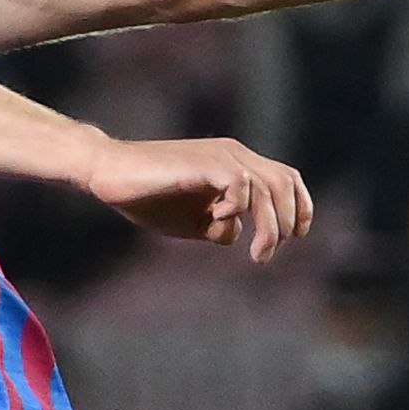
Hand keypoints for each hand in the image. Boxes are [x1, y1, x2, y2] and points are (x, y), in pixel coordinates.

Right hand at [82, 136, 312, 262]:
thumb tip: (237, 236)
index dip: (298, 207)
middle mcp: (234, 155)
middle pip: (285, 183)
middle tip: (266, 254)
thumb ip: (219, 226)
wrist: (110, 174)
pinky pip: (240, 185)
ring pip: (268, 188)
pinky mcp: (204, 163)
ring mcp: (221, 156)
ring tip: (257, 254)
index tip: (294, 236)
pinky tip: (216, 219)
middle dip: (286, 223)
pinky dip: (237, 208)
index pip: (286, 178)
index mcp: (236, 164)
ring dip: (269, 226)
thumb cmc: (148, 196)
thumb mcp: (192, 220)